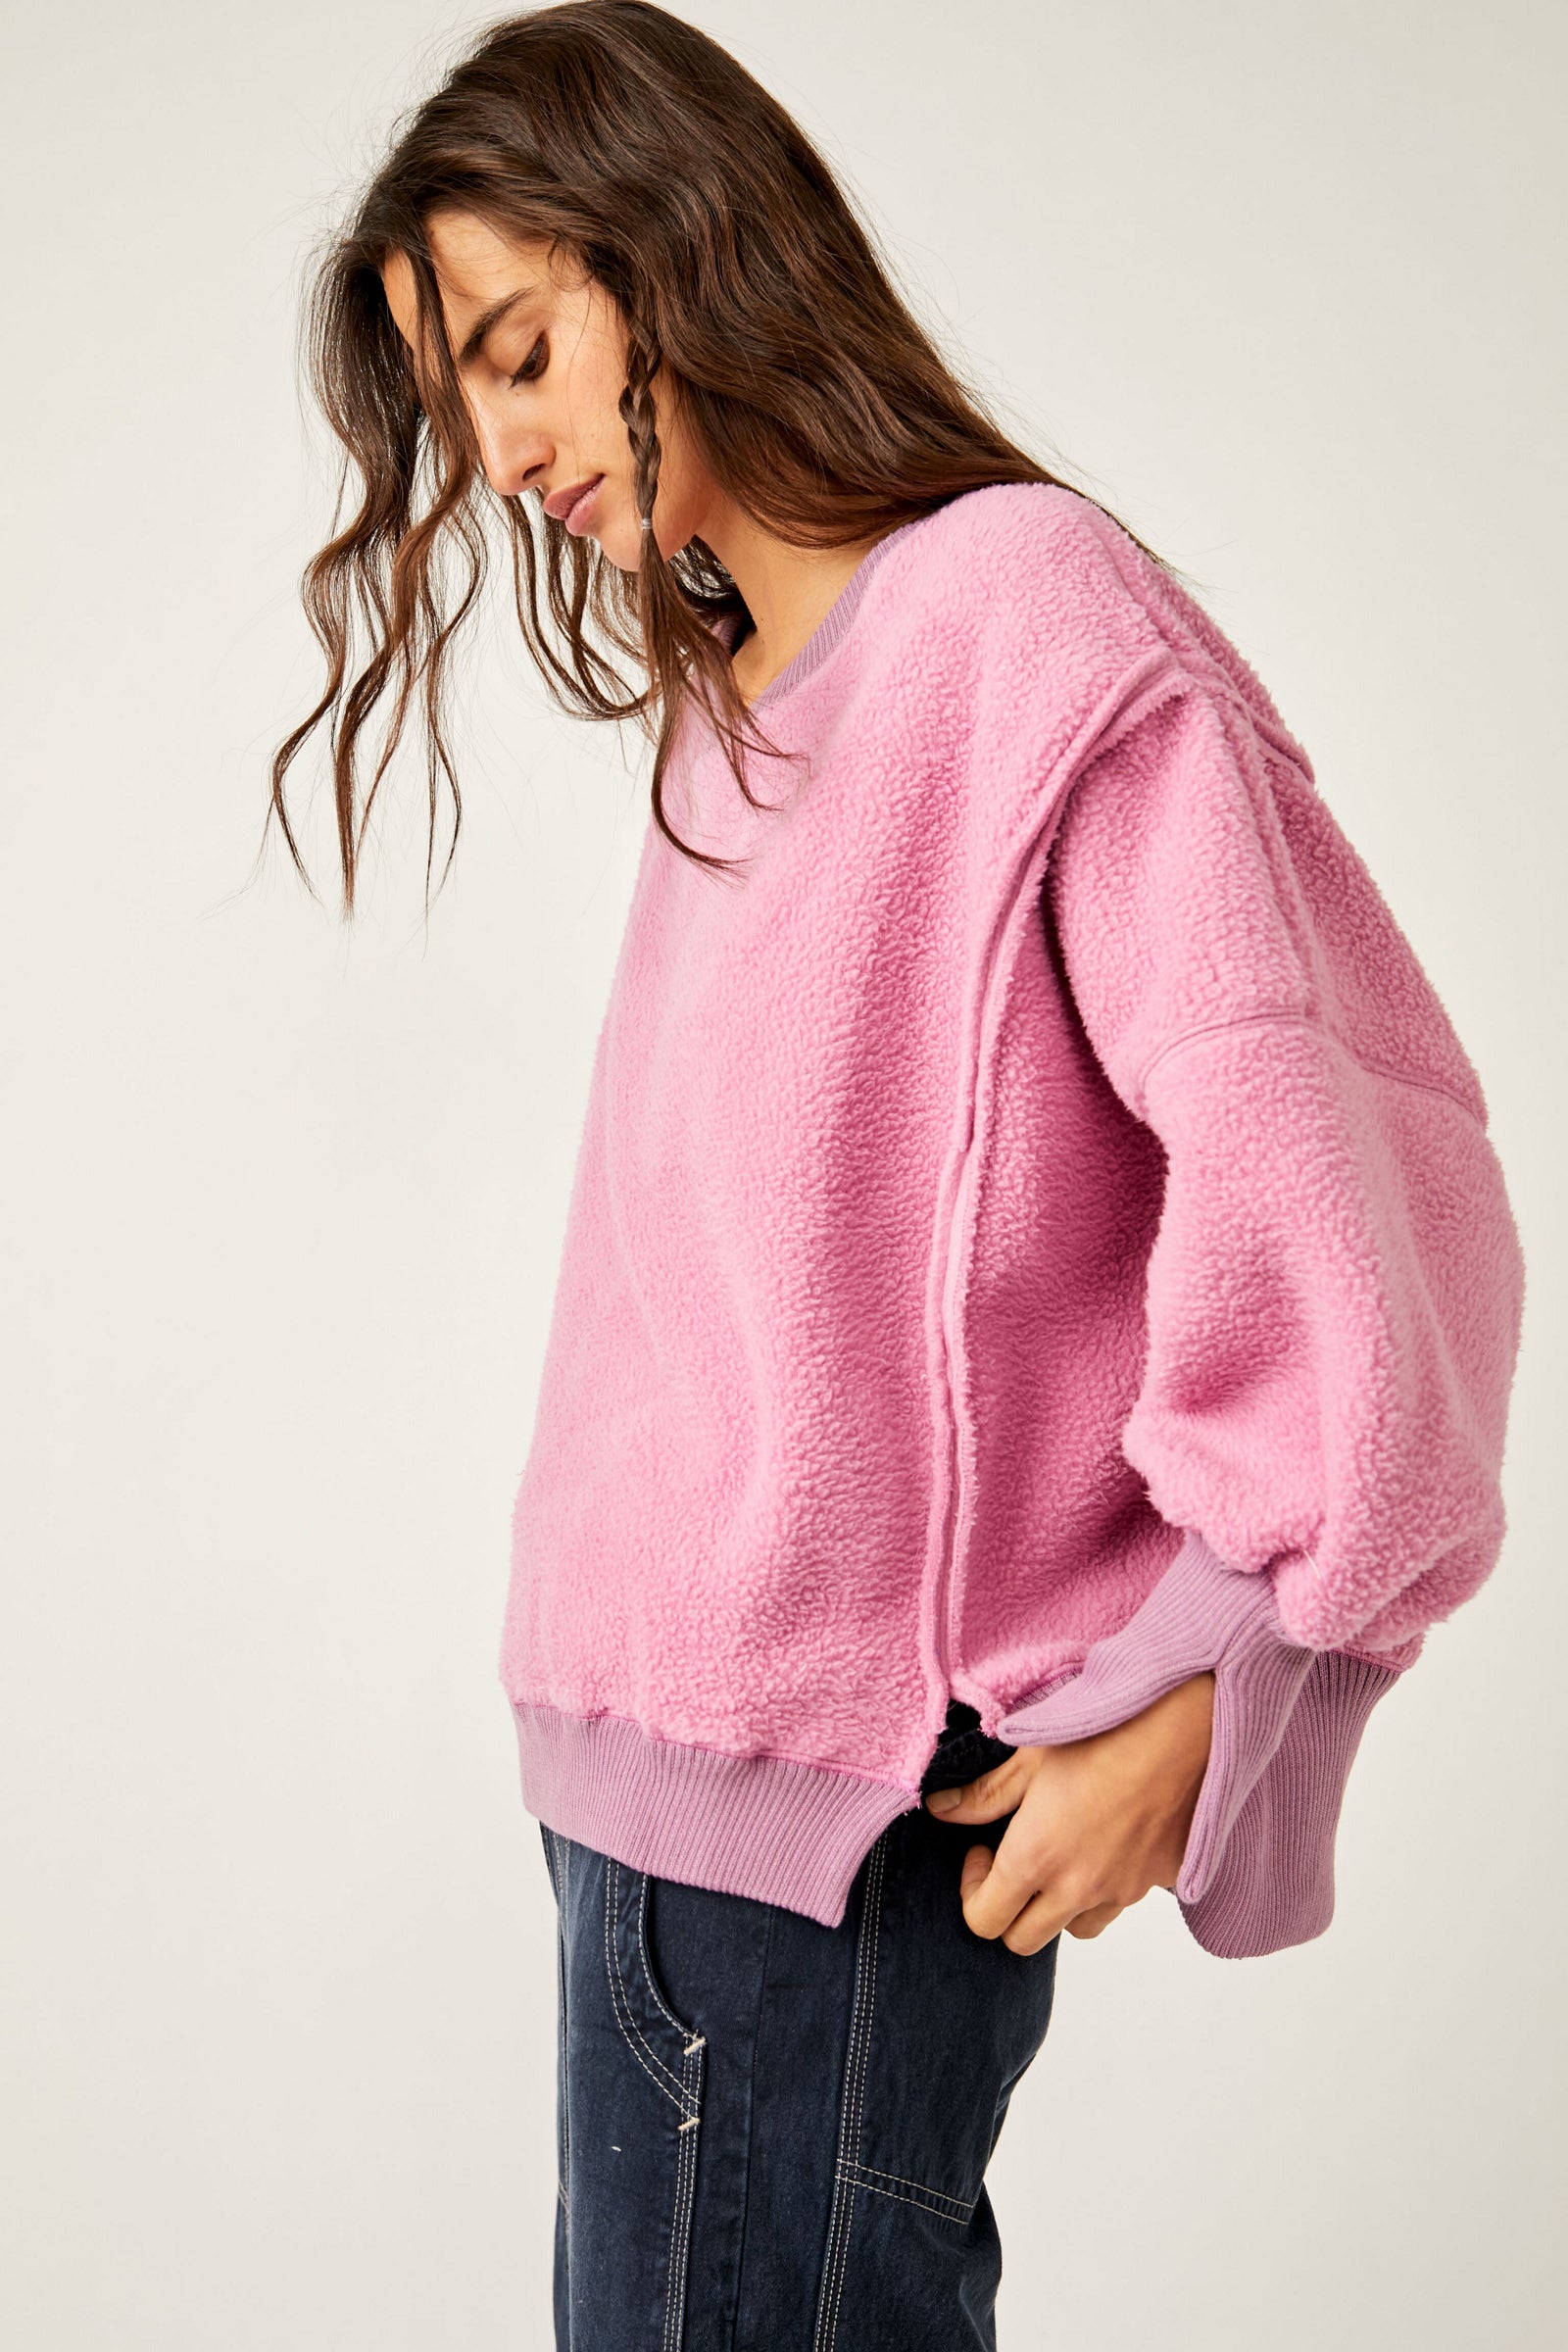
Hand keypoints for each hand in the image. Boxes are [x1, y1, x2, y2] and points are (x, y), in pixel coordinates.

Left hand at [923, 1672, 1215, 1953]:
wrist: (1184, 1731)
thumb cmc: (1104, 1733)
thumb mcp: (1030, 1756)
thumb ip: (983, 1795)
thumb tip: (940, 1809)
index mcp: (1035, 1859)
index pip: (983, 1921)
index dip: (972, 1890)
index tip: (982, 1849)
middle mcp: (1075, 1889)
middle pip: (1022, 1941)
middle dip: (1007, 1909)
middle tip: (1013, 1860)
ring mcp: (1118, 1892)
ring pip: (1072, 1930)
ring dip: (1056, 1905)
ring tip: (1061, 1853)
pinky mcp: (1153, 1885)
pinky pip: (1116, 1906)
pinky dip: (1101, 1891)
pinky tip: (1102, 1844)